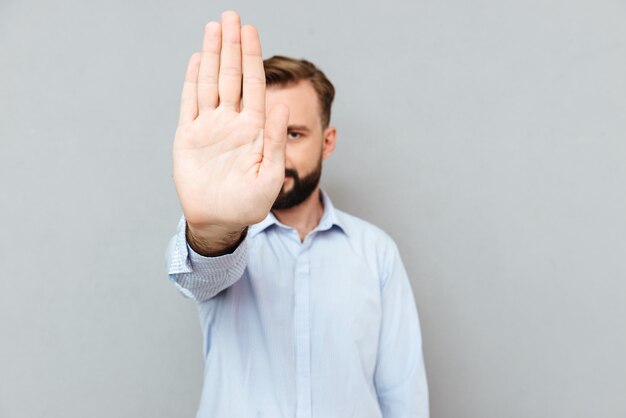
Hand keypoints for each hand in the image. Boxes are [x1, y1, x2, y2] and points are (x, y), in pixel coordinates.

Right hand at [173, 11, 288, 253]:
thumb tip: (284, 105)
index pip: (255, 85)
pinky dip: (193, 80)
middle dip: (233, 46)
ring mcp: (210, 126)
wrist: (218, 221)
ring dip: (213, 55)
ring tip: (215, 28)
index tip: (251, 32)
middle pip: (232, 75)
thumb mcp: (270, 174)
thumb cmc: (249, 204)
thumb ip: (276, 139)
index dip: (252, 58)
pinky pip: (190, 102)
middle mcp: (232, 121)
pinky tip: (197, 59)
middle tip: (233, 16)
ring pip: (211, 82)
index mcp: (254, 129)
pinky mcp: (188, 136)